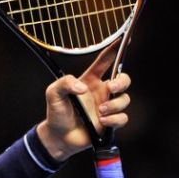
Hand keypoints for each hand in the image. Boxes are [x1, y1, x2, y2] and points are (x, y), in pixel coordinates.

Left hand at [37, 40, 131, 160]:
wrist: (59, 137)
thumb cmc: (56, 112)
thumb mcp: (53, 93)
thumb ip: (65, 83)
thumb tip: (83, 88)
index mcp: (89, 80)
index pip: (104, 62)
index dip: (114, 50)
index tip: (124, 40)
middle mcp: (101, 92)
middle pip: (123, 79)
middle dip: (122, 81)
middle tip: (110, 87)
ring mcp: (107, 106)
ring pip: (125, 99)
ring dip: (114, 105)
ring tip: (99, 112)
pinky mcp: (110, 122)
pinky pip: (123, 117)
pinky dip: (114, 119)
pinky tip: (101, 122)